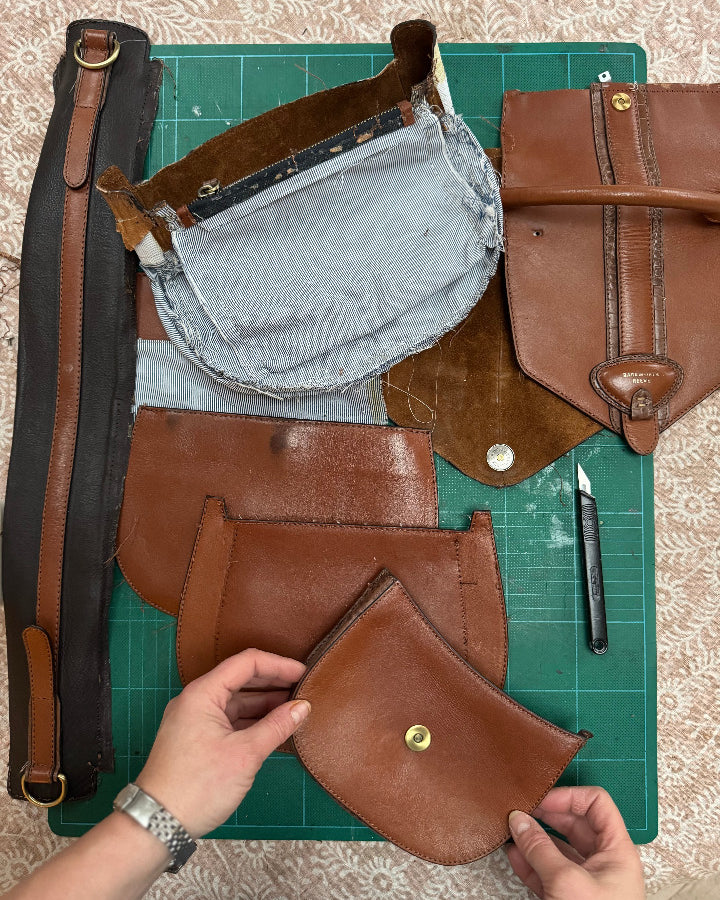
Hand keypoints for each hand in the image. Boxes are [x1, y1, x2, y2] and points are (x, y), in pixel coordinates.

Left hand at [134, 649, 308, 837]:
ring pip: (236, 701)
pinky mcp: (196, 739)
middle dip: (273, 682)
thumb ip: (276, 726)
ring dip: (264, 703)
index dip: (279, 665)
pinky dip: (252, 720)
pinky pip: (229, 719)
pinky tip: (273, 728)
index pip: (247, 662)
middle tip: (303, 690)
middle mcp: (196, 700)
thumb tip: (302, 707)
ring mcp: (194, 720)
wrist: (158, 824)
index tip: (303, 674)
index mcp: (203, 693)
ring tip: (293, 709)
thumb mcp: (245, 754)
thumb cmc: (196, 787)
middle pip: (241, 678)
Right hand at [506, 786, 644, 898]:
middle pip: (574, 823)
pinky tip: (513, 853)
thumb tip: (519, 821)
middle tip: (521, 810)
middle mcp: (603, 862)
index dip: (568, 796)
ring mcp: (586, 882)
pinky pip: (547, 870)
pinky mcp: (568, 898)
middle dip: (546, 815)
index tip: (541, 800)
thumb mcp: (567, 882)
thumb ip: (540, 848)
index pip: (596, 804)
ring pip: (557, 848)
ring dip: (533, 837)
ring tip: (511, 829)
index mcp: (617, 851)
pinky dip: (529, 861)